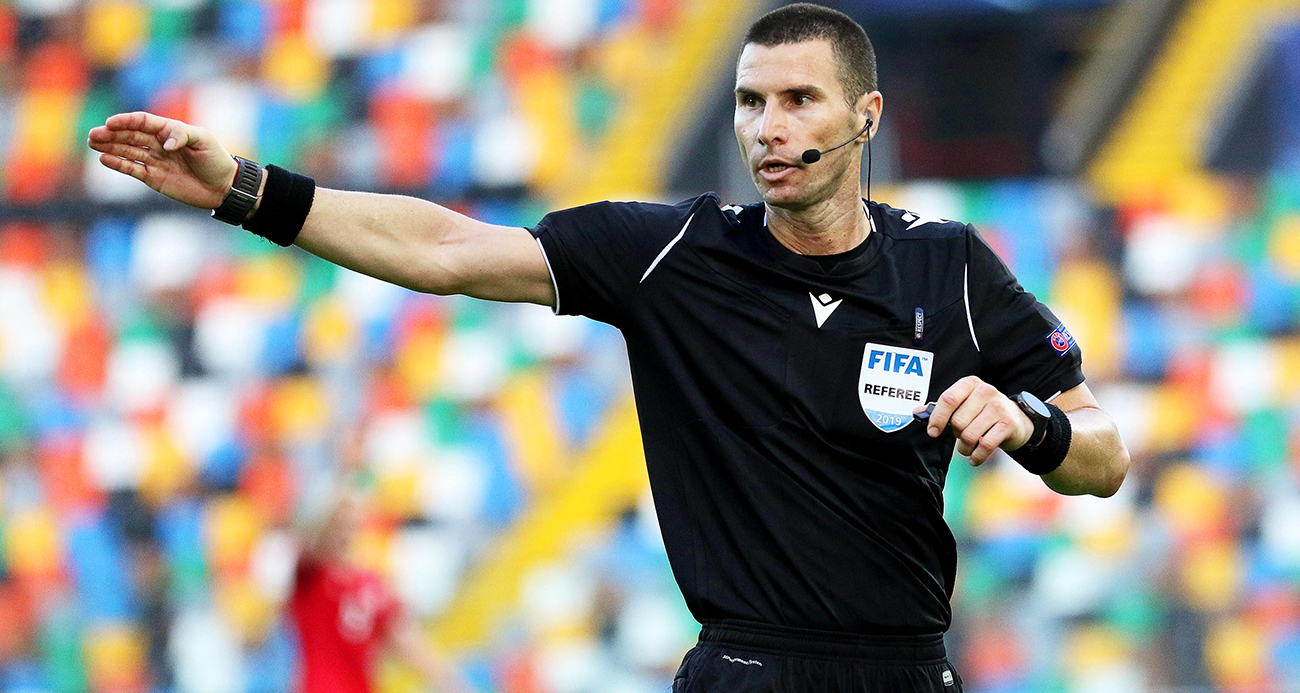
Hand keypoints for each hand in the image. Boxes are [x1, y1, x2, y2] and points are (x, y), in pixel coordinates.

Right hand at [87, 111, 239, 210]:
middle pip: (130, 135)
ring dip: (109, 146)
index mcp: (169, 130)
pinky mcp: (153, 178)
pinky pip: (132, 169)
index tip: (110, 123)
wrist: (223, 187)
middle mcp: (159, 144)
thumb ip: (183, 136)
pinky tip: (103, 159)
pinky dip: (118, 164)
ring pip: (127, 150)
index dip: (126, 121)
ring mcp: (154, 160)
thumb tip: (165, 144)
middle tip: (93, 134)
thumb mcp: (205, 141)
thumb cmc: (216, 160)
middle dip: (111, 133)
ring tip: (92, 142)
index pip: (142, 121)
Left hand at [912, 375, 1033, 465]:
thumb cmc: (983, 412)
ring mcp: (999, 407)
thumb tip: (917, 412)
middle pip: (958, 422)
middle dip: (955, 435)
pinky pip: (985, 446)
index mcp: (970, 384)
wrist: (1018, 420)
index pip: (948, 399)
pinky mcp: (1008, 424)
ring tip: (967, 447)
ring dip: (964, 448)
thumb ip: (940, 408)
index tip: (933, 432)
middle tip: (961, 436)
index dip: (937, 418)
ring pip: (969, 435)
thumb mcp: (963, 404)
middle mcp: (986, 391)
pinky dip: (976, 456)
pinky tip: (974, 458)